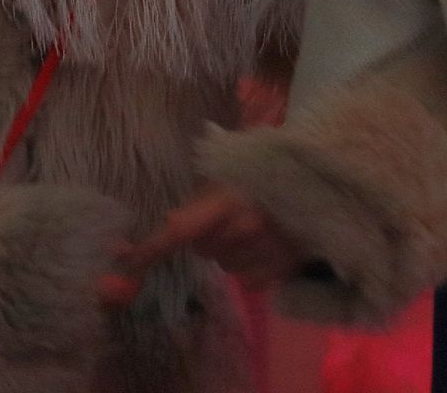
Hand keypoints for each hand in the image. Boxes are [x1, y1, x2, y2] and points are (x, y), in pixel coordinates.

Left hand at [97, 185, 303, 305]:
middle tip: (227, 213)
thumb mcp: (230, 170)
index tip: (125, 261)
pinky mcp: (281, 270)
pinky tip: (266, 242)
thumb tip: (168, 224)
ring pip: (225, 265)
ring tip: (253, 224)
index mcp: (226, 202)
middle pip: (202, 250)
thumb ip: (200, 198)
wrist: (321, 177)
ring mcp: (263, 254)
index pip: (177, 232)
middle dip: (206, 235)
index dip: (149, 249)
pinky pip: (248, 280)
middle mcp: (243, 232)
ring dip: (229, 249)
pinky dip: (250, 265)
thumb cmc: (268, 167)